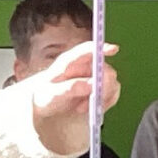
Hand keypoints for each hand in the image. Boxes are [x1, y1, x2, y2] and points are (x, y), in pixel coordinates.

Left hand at [23, 39, 120, 153]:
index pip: (89, 50)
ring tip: (82, 108)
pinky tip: (90, 109)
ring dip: (101, 98)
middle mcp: (85, 67)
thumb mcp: (52, 94)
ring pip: (111, 84)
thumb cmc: (44, 95)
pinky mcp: (99, 89)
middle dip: (103, 87)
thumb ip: (70, 88)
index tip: (114, 50)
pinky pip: (112, 94)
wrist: (42, 104)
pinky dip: (104, 103)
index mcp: (70, 61)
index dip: (102, 48)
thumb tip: (91, 85)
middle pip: (105, 70)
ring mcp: (93, 78)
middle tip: (93, 100)